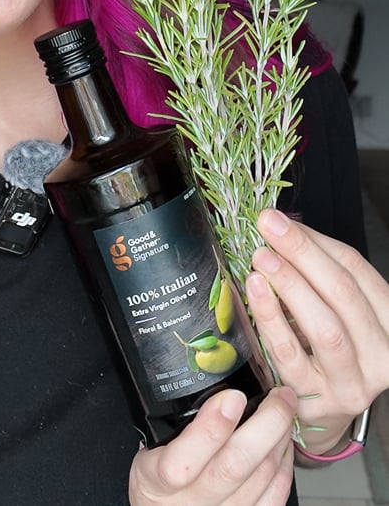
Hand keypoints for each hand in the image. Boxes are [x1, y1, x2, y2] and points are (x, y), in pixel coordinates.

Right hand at [128, 387, 295, 504]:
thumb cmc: (156, 479)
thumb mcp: (147, 445)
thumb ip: (168, 419)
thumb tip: (205, 377)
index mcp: (156, 478)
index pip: (182, 461)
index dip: (212, 427)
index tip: (232, 395)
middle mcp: (190, 502)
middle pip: (235, 466)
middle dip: (266, 423)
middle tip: (279, 395)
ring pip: (260, 478)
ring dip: (279, 439)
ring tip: (285, 410)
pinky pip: (274, 496)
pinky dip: (284, 466)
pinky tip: (283, 443)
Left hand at [247, 209, 388, 454]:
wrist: (322, 411)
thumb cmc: (328, 351)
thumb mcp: (334, 309)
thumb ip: (317, 271)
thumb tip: (283, 227)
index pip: (357, 271)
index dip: (316, 241)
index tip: (278, 219)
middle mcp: (381, 355)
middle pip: (344, 294)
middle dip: (303, 254)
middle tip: (268, 228)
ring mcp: (351, 381)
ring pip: (325, 327)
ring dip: (290, 285)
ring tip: (262, 258)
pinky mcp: (317, 400)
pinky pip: (291, 354)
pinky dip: (271, 318)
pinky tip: (255, 292)